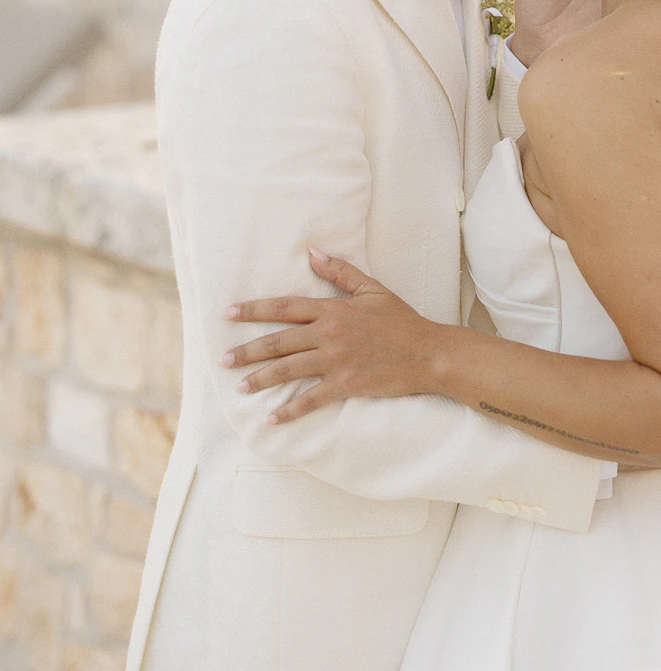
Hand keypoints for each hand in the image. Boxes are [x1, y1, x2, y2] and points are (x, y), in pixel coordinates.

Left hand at [220, 250, 442, 424]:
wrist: (428, 352)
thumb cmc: (401, 320)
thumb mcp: (372, 289)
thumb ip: (340, 271)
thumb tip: (312, 251)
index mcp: (333, 310)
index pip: (285, 307)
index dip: (254, 310)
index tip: (228, 313)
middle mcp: (329, 335)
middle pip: (279, 341)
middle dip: (247, 350)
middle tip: (222, 359)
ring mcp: (336, 362)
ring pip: (288, 370)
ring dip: (260, 379)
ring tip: (239, 386)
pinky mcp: (346, 385)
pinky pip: (311, 400)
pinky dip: (290, 411)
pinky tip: (271, 419)